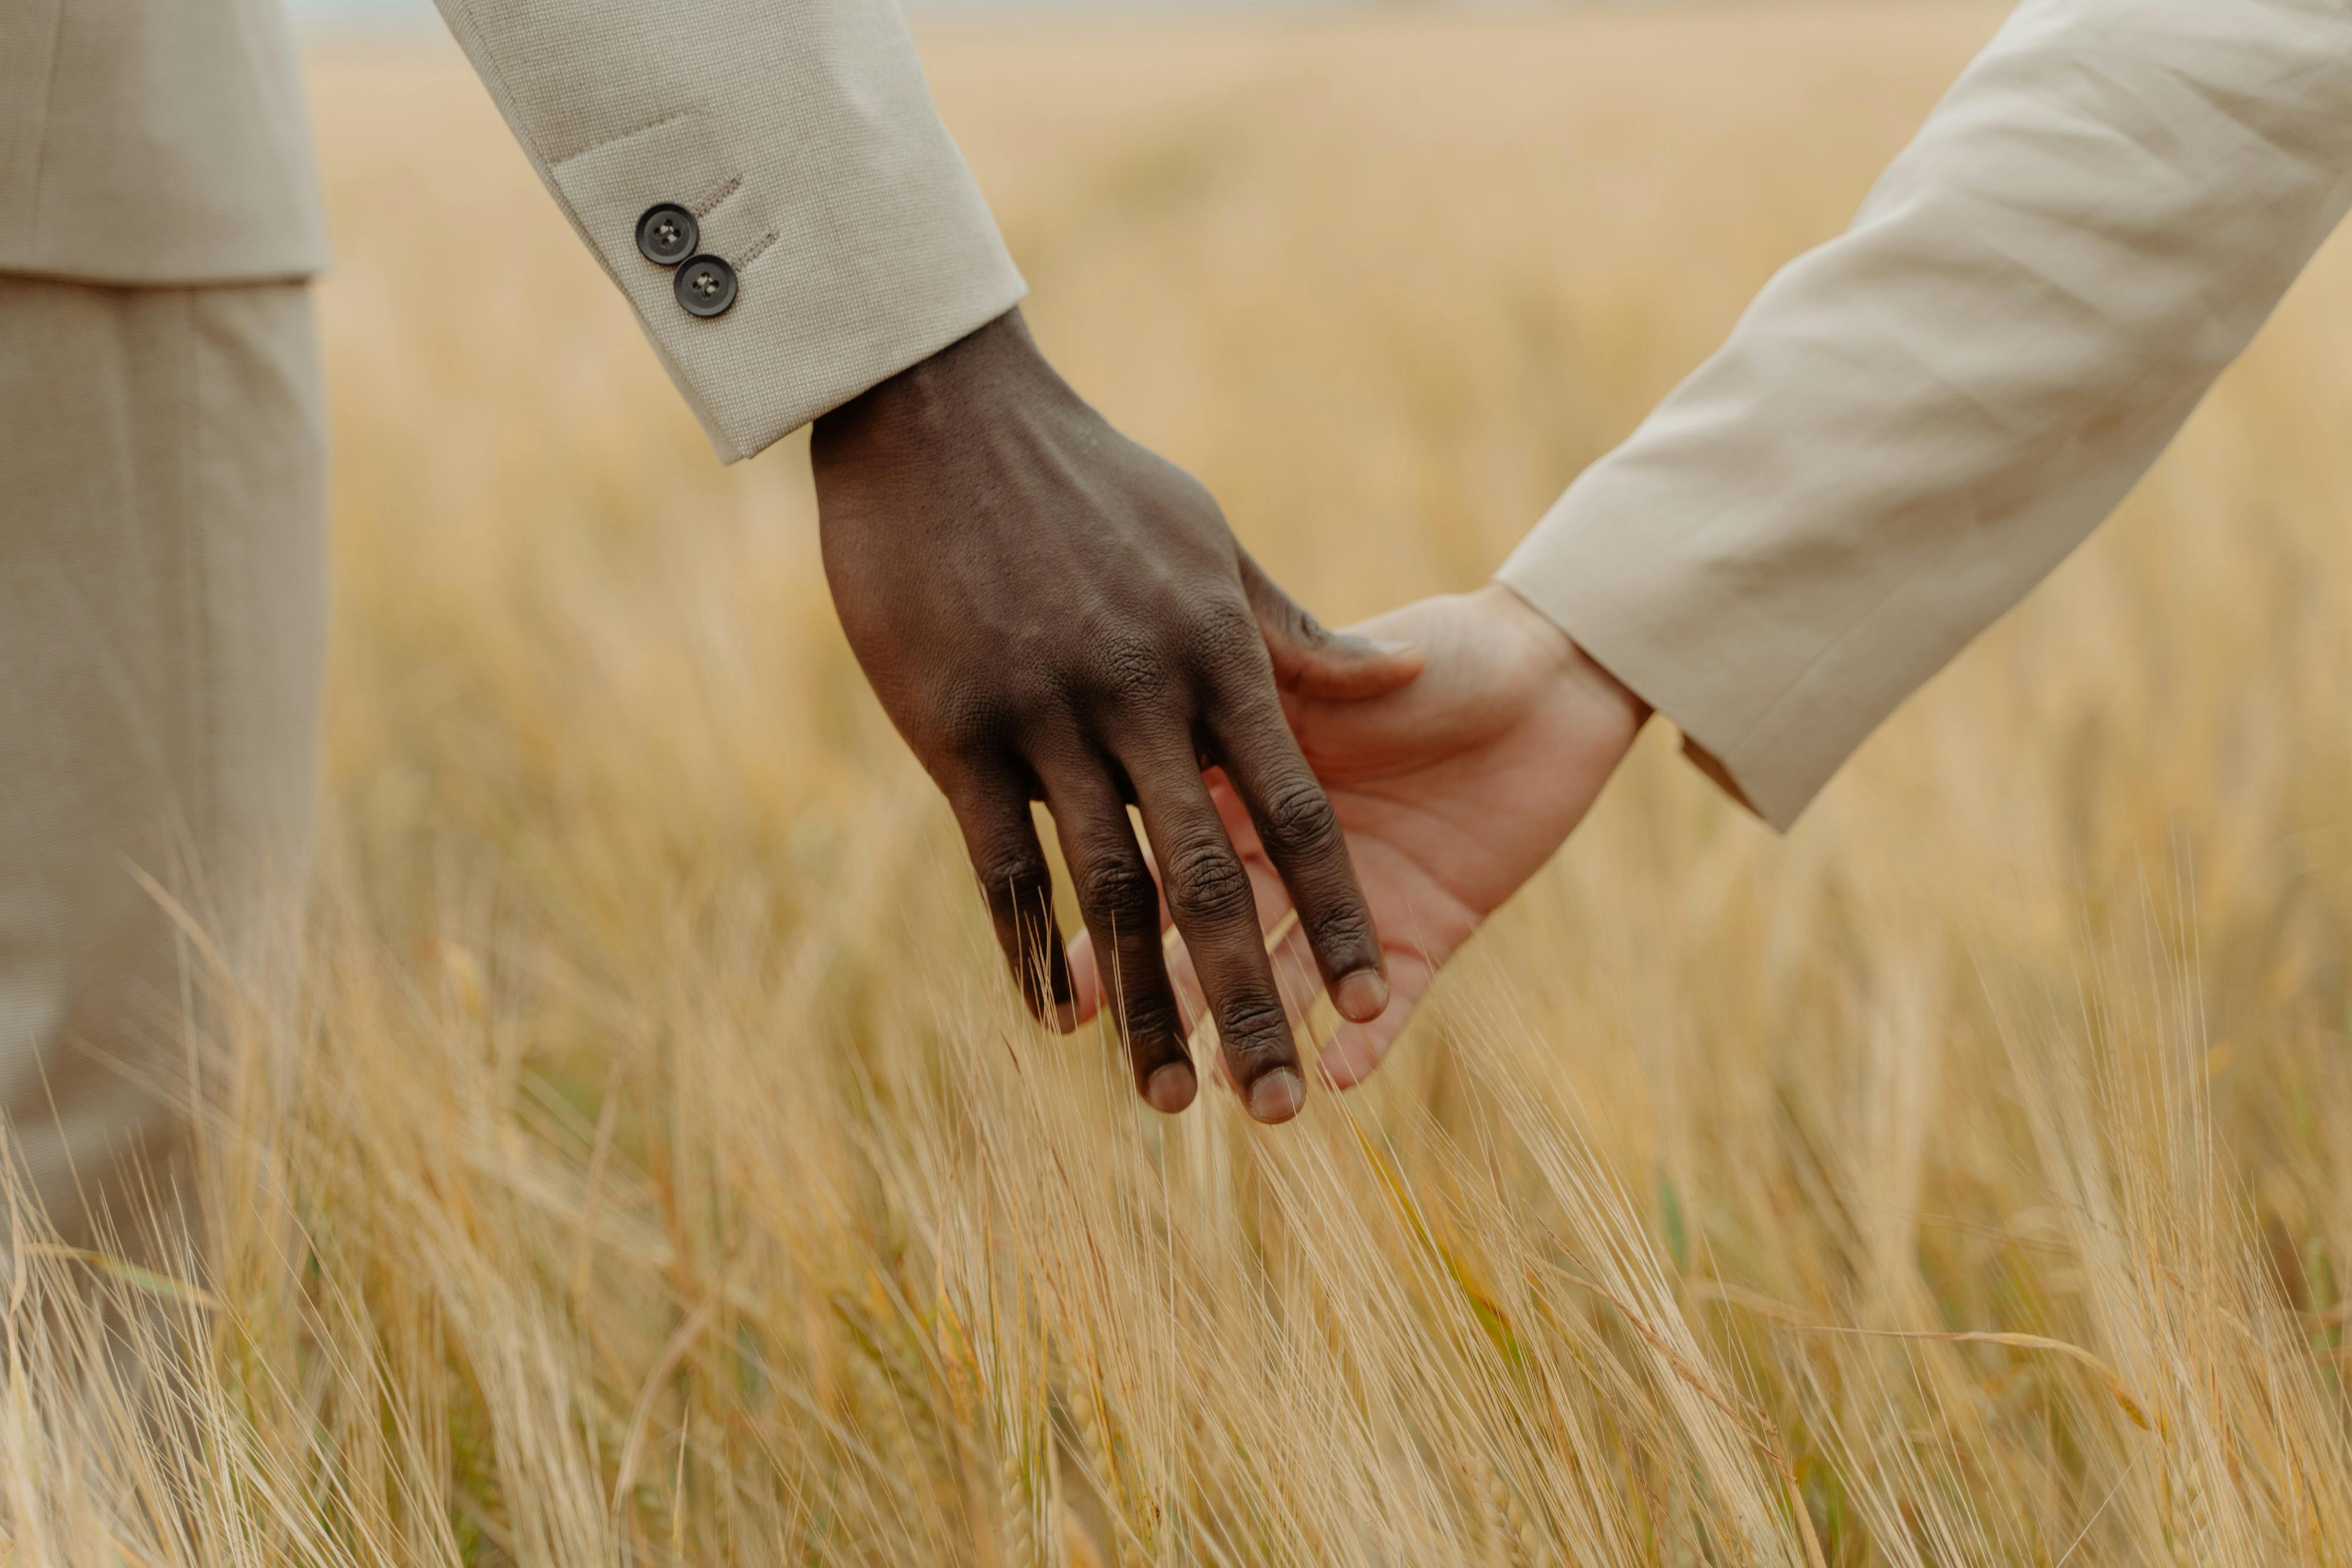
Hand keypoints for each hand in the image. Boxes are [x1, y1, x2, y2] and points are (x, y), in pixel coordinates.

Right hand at [812, 309, 1421, 1121]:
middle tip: (1275, 1108)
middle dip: (1249, 999)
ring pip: (1109, 891)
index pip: (1296, 813)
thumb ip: (1296, 632)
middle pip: (1211, 879)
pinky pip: (1002, 862)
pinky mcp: (957, 728)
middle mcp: (1142, 698)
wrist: (941, 408)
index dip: (1334, 915)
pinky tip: (1051, 1016)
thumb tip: (1400, 674)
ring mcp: (1045, 715)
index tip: (1368, 1004)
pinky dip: (1028, 945)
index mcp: (1216, 656)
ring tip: (1170, 1098)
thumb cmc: (1087, 473)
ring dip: (1139, 1006)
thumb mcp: (1209, 540)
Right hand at [1070, 584, 1648, 1088]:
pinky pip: (1399, 993)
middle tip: (1141, 1075)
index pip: (1164, 867)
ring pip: (1294, 978)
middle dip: (1177, 1004)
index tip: (1069, 992)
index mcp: (1243, 787)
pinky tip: (1340, 1078)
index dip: (1118, 929)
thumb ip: (1258, 697)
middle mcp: (1287, 855)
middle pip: (1215, 938)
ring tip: (1236, 1094)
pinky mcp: (1433, 924)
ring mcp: (1356, 898)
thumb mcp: (1334, 665)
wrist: (1552, 665)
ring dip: (1266, 1037)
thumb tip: (1165, 703)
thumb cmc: (1438, 649)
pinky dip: (1372, 1039)